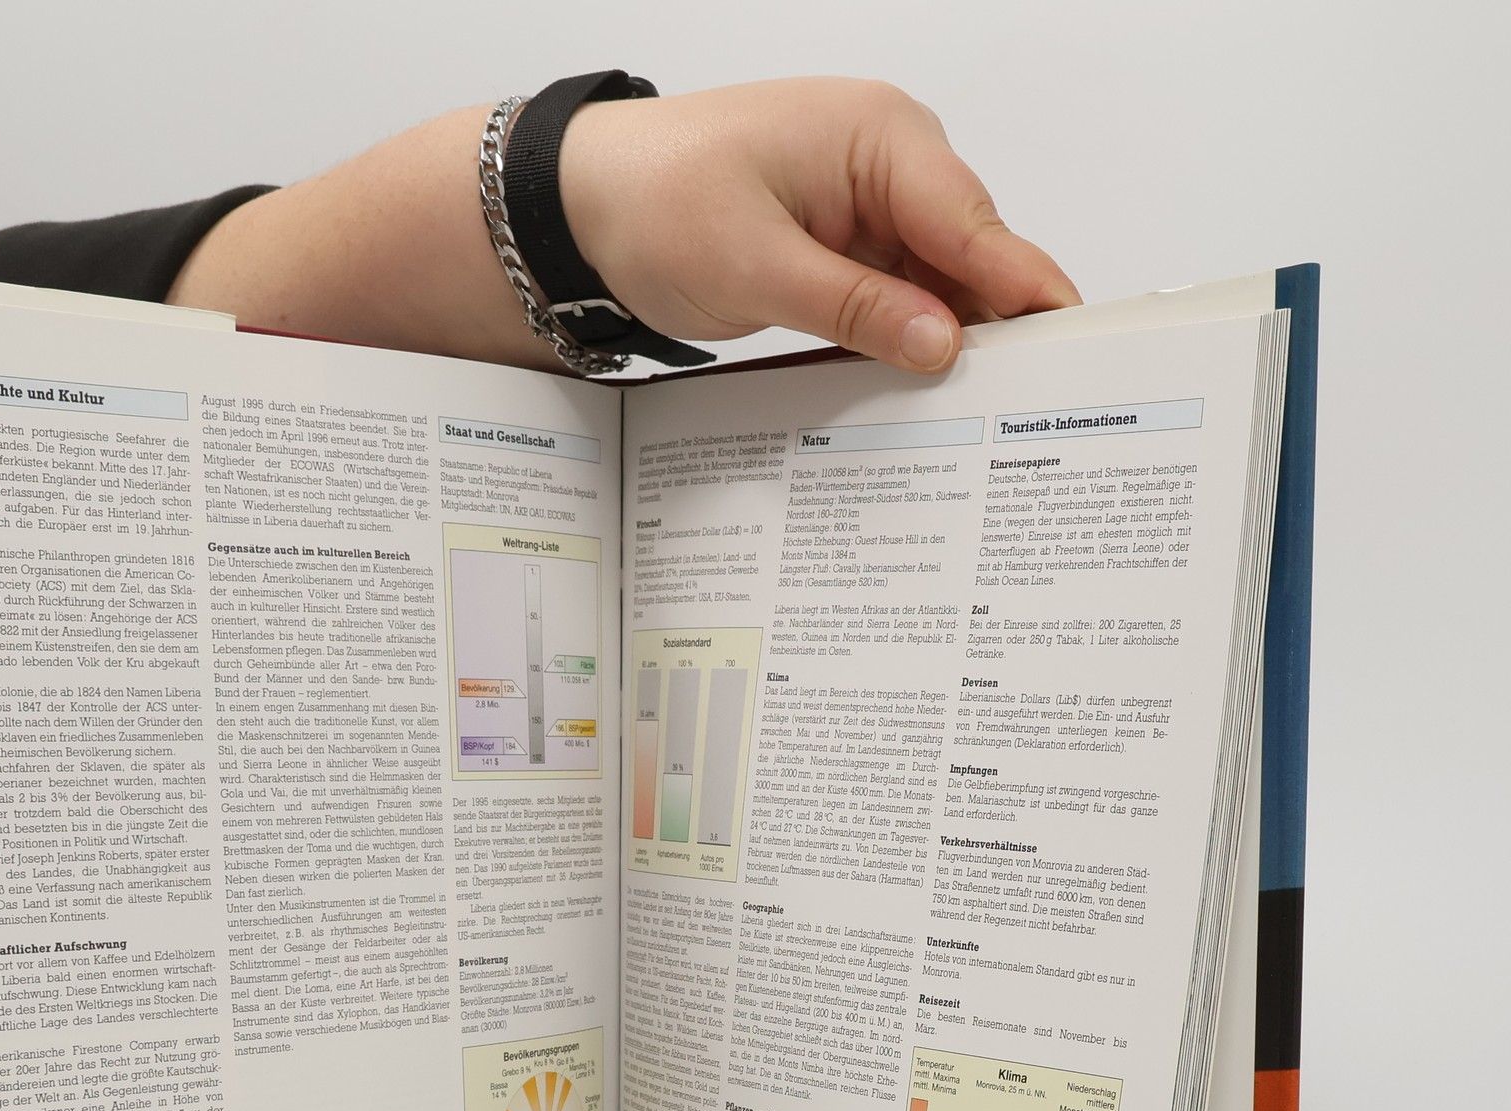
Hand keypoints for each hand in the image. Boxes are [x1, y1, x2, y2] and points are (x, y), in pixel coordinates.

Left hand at [169, 78, 1076, 374]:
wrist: (580, 207)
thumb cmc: (654, 202)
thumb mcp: (757, 266)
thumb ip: (856, 306)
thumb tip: (943, 345)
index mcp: (880, 140)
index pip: (976, 225)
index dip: (1027, 291)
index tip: (1076, 347)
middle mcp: (887, 165)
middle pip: (970, 259)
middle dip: (997, 329)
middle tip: (1038, 410)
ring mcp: (865, 209)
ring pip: (935, 287)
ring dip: (948, 348)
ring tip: (989, 423)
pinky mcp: (840, 251)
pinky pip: (892, 302)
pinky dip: (903, 346)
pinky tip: (921, 402)